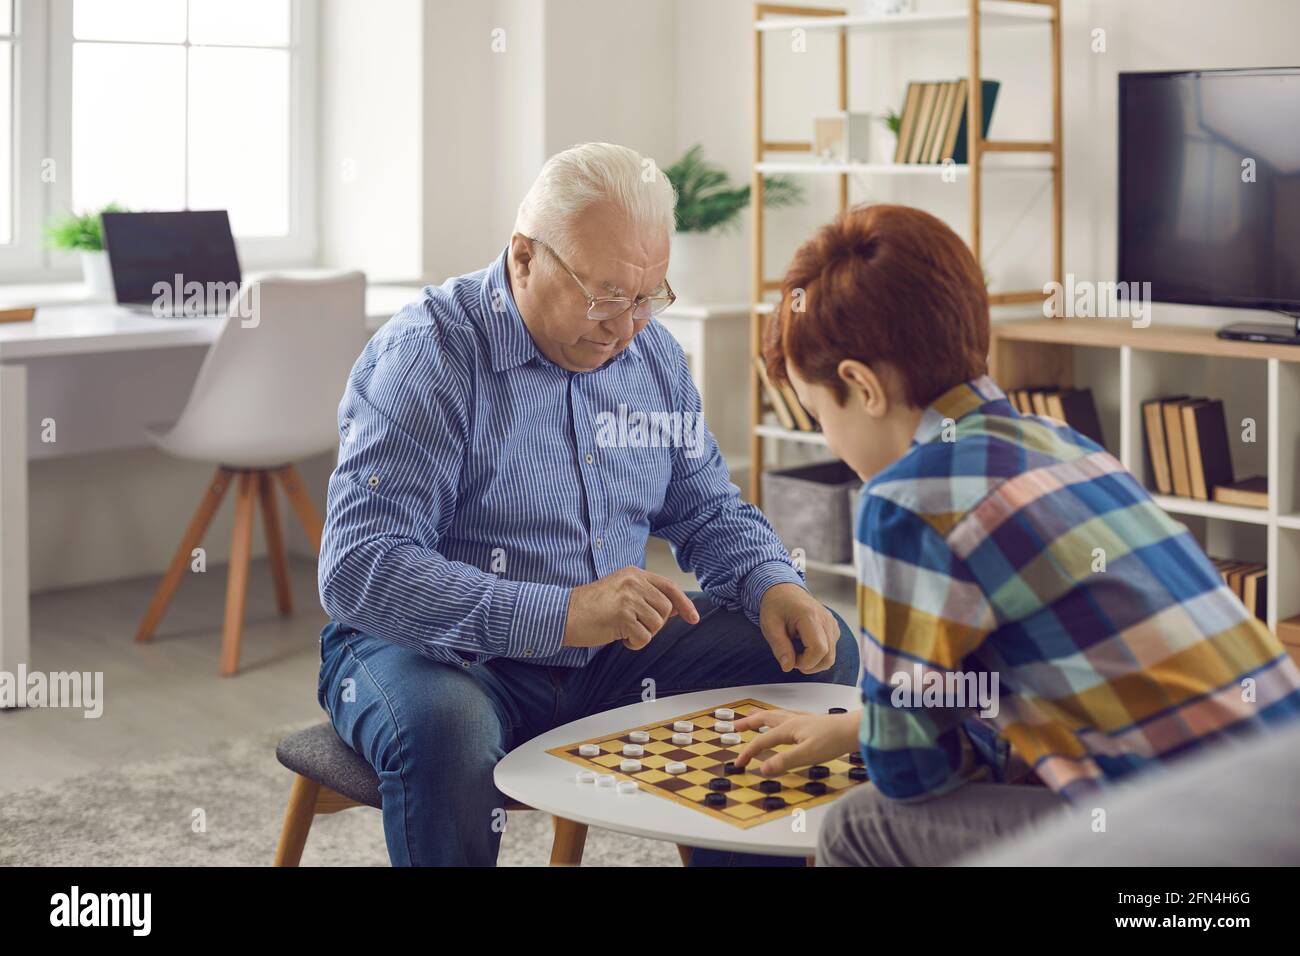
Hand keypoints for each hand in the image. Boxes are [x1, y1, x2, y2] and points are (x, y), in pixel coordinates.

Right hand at [563, 567, 699, 649]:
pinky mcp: (622, 615)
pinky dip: (633, 643)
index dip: (684, 603)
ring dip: (642, 634)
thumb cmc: (591, 607)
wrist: (564, 614)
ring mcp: (628, 597)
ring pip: (656, 624)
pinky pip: (643, 637)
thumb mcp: (622, 593)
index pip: (668, 586)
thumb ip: (646, 597)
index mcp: (634, 574)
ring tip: (623, 630)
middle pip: (665, 609)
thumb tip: (675, 608)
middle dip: (654, 624)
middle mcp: (633, 582)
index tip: (693, 618)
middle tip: (633, 626)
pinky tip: (618, 637)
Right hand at [733, 709, 860, 776]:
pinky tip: (782, 720)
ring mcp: (801, 720)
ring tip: (752, 717)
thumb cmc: (834, 740)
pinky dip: (776, 718)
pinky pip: (786, 717)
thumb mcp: (807, 754)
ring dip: (760, 717)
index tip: (738, 764)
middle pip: (764, 719)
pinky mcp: (811, 722)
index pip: (761, 741)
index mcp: (788, 728)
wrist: (854, 730)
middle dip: (748, 723)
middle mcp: (792, 721)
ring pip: (775, 715)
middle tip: (735, 726)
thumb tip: (762, 768)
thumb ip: (784, 761)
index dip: (747, 753)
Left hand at [758, 583, 839, 673]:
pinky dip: (819, 654)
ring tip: (797, 650)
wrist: (784, 590)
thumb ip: (779, 647)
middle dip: (810, 665)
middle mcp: (825, 619)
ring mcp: (832, 623)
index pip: (819, 649)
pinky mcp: (833, 627)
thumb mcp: (769, 626)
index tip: (790, 659)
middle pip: (828, 657)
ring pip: (831, 656)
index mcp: (809, 616)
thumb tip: (788, 667)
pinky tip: (804, 645)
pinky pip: (831, 649)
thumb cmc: (776, 605)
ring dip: (814, 661)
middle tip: (792, 658)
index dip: (805, 662)